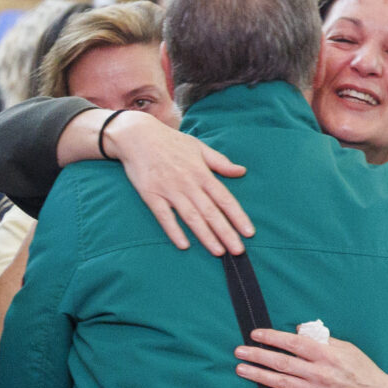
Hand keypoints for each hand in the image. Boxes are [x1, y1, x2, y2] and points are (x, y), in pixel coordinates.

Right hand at [106, 111, 251, 255]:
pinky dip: (174, 231)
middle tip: (238, 251)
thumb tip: (241, 171)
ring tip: (218, 251)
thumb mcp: (199, 147)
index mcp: (202, 172)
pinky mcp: (151, 195)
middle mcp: (188, 183)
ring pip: (191, 217)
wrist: (138, 136)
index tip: (248, 232)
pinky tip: (184, 245)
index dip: (238, 216)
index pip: (224, 198)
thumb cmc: (171, 142)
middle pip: (210, 212)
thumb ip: (220, 162)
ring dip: (205, 236)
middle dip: (226, 232)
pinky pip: (164, 217)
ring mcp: (169, 190)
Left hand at [234, 329, 387, 387]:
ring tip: (241, 369)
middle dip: (258, 356)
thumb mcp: (346, 348)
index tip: (256, 333)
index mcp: (327, 355)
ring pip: (281, 382)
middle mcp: (319, 373)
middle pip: (282, 363)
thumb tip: (299, 330)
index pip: (294, 343)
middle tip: (239, 351)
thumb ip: (322, 339)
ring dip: (258, 375)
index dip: (273, 337)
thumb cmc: (362, 369)